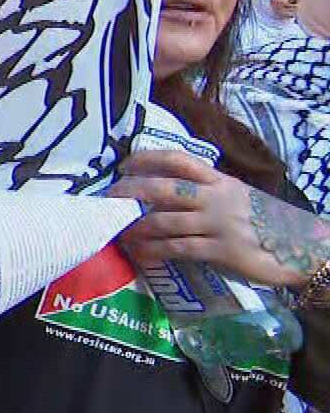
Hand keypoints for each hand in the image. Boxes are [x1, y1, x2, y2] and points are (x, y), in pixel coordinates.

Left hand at [106, 149, 318, 288]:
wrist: (304, 250)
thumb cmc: (266, 224)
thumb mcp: (239, 198)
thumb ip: (209, 192)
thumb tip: (166, 192)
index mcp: (222, 180)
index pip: (180, 159)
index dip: (148, 158)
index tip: (124, 165)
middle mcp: (219, 197)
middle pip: (165, 187)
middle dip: (131, 193)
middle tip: (109, 199)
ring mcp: (220, 223)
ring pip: (165, 220)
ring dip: (136, 226)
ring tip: (118, 231)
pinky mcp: (223, 251)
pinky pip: (178, 248)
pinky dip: (154, 250)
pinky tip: (140, 254)